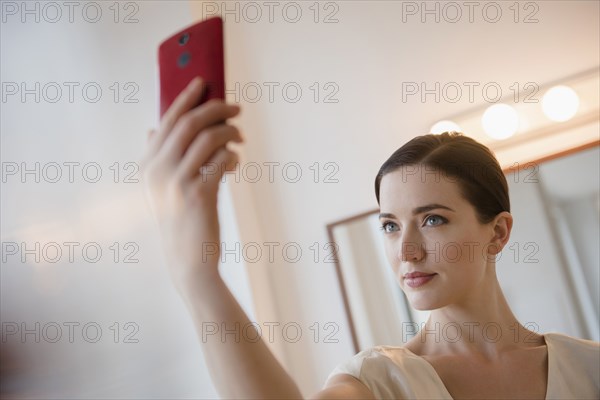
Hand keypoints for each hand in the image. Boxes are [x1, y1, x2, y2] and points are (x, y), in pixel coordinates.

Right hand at [140, 77, 243, 294]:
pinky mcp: (197, 194)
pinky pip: (221, 160)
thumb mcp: (161, 188)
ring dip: (230, 132)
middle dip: (215, 108)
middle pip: (189, 123)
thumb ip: (158, 157)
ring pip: (208, 138)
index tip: (203, 82)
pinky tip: (236, 161)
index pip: (167, 121)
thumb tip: (154, 128)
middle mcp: (157, 170)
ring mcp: (176, 182)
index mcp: (147, 165)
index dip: (186, 98)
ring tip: (240, 136)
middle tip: (235, 107)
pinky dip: (233, 155)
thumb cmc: (180, 219)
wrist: (187, 258)